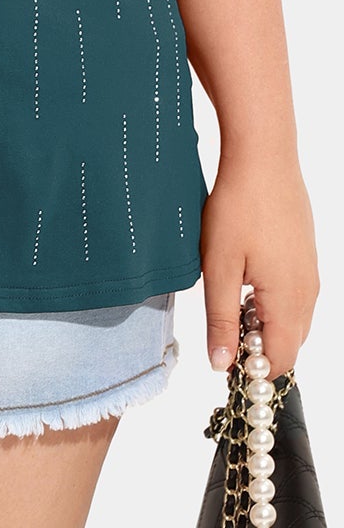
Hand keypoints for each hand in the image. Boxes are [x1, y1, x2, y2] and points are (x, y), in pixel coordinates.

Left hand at [199, 152, 318, 378]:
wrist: (263, 157)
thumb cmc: (237, 207)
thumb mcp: (218, 266)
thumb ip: (220, 319)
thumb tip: (222, 364)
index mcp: (288, 301)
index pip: (278, 361)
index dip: (251, 369)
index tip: (222, 358)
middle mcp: (307, 293)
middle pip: (289, 345)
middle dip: (258, 348)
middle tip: (222, 326)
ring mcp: (310, 274)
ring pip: (293, 321)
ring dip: (264, 324)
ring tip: (230, 297)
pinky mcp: (305, 257)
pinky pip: (295, 297)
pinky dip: (272, 303)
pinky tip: (246, 278)